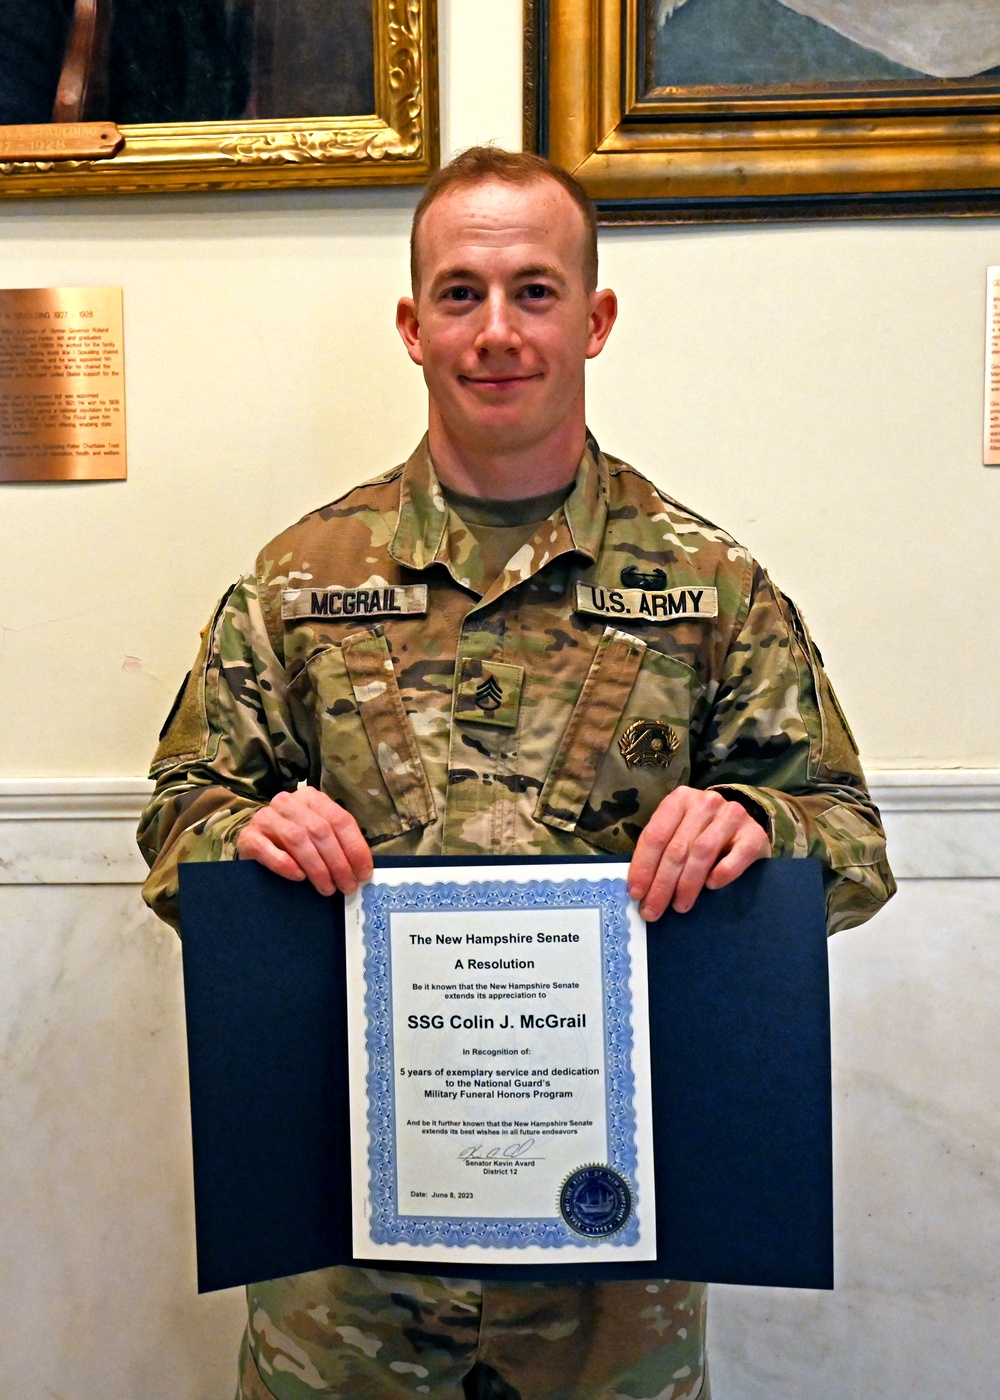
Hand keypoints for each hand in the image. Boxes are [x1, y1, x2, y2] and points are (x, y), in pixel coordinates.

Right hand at [236, 787, 372, 896]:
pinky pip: (268, 850)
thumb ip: (338, 844)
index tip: (363, 873)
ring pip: (298, 839)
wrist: (255, 845)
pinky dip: (286, 864)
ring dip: (317, 868)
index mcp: (312, 798)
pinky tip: (299, 878)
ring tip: (328, 888)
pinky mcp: (248, 836)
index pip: (340, 820)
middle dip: (338, 862)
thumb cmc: (293, 844)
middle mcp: (288, 802)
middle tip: (347, 886)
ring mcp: (265, 817)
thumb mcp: (318, 836)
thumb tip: (362, 870)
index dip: (355, 848)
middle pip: (320, 831)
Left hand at [627, 786, 769, 920]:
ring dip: (687, 884)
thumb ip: (661, 851)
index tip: (636, 893)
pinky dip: (722, 873)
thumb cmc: (704, 833)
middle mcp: (705, 802)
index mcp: (679, 800)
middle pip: (677, 848)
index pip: (655, 835)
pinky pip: (736, 856)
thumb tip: (639, 888)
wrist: (747, 828)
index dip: (643, 866)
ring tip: (679, 906)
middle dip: (661, 884)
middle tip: (653, 910)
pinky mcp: (754, 834)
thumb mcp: (679, 832)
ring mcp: (732, 815)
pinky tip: (712, 886)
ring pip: (702, 852)